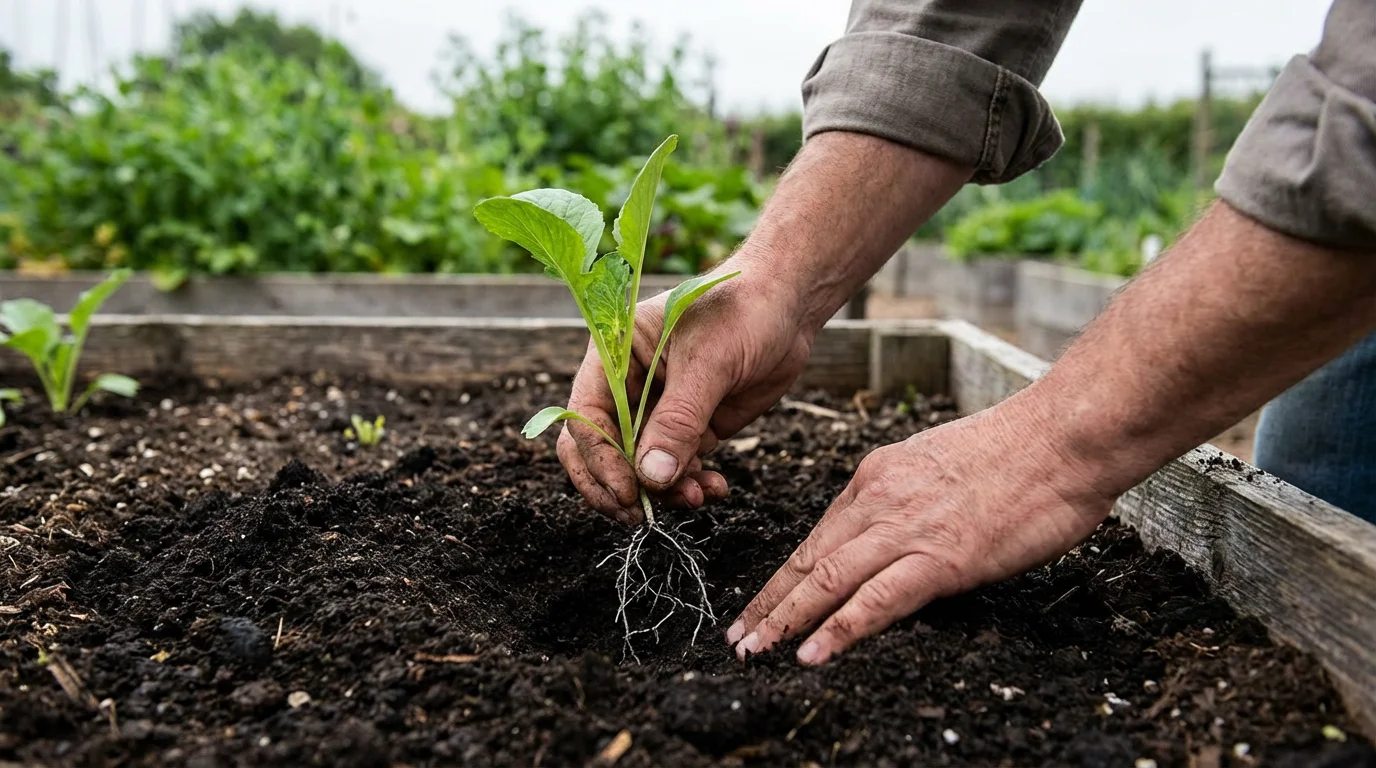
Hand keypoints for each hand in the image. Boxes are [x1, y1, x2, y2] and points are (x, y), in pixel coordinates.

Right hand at [557, 263, 815, 523]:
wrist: (788, 308)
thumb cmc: (742, 313)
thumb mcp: (708, 363)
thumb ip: (679, 420)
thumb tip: (652, 477)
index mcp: (614, 356)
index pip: (586, 417)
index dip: (601, 459)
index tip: (628, 491)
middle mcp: (628, 387)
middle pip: (599, 450)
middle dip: (618, 485)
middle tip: (640, 514)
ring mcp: (658, 411)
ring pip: (640, 468)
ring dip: (663, 491)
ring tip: (697, 496)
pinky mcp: (690, 429)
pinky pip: (677, 469)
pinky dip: (690, 485)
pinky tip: (714, 488)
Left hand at [725, 397, 1115, 663]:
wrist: (1063, 437)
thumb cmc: (1018, 452)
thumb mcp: (940, 465)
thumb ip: (908, 498)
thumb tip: (895, 534)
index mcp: (877, 476)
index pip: (816, 534)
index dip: (782, 576)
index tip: (759, 603)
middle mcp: (878, 499)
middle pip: (806, 559)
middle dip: (768, 603)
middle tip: (737, 637)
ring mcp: (906, 529)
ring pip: (825, 579)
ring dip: (785, 620)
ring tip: (756, 651)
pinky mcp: (940, 558)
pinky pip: (876, 599)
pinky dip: (838, 629)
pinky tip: (811, 651)